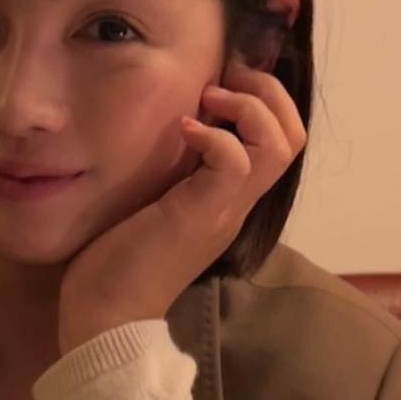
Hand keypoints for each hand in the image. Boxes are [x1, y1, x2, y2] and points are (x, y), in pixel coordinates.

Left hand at [58, 59, 306, 353]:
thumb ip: (170, 170)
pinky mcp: (201, 215)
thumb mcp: (152, 201)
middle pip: (293, 136)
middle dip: (266, 92)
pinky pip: (235, 164)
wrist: (106, 318)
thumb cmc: (119, 262)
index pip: (280, 141)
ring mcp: (224, 210)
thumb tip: (165, 125)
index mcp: (229, 198)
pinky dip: (215, 136)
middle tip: (222, 81)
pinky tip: (184, 130)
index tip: (218, 83)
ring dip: (249, 108)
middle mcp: (237, 203)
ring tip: (208, 101)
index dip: (262, 100)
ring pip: (279, 145)